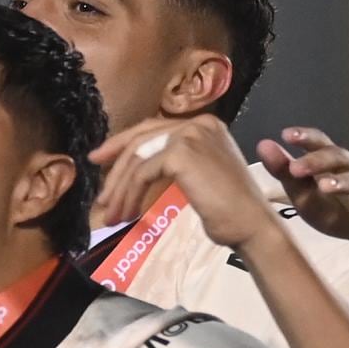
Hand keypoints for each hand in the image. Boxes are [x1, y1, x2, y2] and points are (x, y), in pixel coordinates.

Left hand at [87, 111, 275, 250]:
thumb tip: (139, 170)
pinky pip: (142, 172)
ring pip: (138, 156)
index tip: (101, 160)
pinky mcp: (181, 153)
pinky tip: (128, 213)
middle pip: (141, 137)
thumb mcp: (199, 178)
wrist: (249, 224)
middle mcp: (198, 123)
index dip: (123, 143)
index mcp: (204, 125)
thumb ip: (174, 165)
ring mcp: (190, 135)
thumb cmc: (228, 211)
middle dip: (115, 165)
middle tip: (100, 193)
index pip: (153, 128)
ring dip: (120, 188)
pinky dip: (130, 193)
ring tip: (113, 215)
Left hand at [252, 126, 348, 265]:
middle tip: (296, 168)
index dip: (306, 138)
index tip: (287, 135)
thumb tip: (263, 145)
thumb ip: (287, 173)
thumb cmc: (340, 209)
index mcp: (337, 165)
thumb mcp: (308, 194)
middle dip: (318, 161)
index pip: (322, 144)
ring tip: (325, 187)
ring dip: (344, 183)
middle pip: (340, 159)